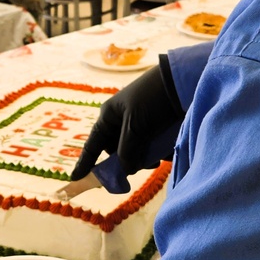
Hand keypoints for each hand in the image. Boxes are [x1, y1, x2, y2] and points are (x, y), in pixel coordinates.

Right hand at [70, 62, 182, 179]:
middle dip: (126, 162)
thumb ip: (127, 150)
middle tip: (139, 167)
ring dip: (145, 158)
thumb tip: (125, 170)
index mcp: (110, 115)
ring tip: (156, 159)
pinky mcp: (157, 126)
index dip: (86, 160)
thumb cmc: (151, 99)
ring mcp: (140, 123)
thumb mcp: (135, 126)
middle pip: (117, 150)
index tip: (76, 177)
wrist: (182, 82)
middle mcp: (122, 120)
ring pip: (136, 151)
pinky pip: (152, 146)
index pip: (94, 143)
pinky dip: (158, 151)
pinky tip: (167, 152)